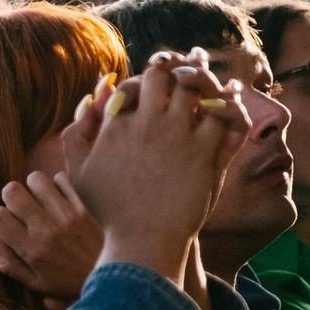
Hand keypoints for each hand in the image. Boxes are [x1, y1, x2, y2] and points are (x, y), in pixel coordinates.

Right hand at [0, 170, 103, 309]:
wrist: (110, 277)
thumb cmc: (68, 282)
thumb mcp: (35, 282)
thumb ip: (9, 263)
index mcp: (30, 250)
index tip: (7, 224)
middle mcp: (45, 229)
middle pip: (12, 191)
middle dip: (11, 196)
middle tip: (20, 208)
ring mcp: (65, 215)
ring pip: (35, 179)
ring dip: (33, 187)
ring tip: (38, 200)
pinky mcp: (82, 206)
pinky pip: (62, 179)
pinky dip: (56, 184)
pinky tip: (57, 198)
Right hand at [65, 54, 248, 278]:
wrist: (142, 244)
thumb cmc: (109, 214)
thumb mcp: (80, 174)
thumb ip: (77, 135)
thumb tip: (94, 97)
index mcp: (116, 125)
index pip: (131, 81)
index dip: (144, 77)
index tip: (157, 80)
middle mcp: (146, 123)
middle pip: (162, 72)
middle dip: (176, 66)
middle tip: (189, 65)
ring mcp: (176, 136)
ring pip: (196, 86)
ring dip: (206, 79)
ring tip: (214, 80)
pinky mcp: (203, 152)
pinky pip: (222, 114)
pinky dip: (229, 104)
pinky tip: (232, 103)